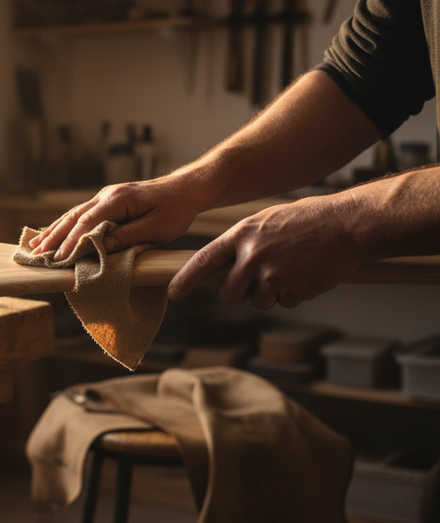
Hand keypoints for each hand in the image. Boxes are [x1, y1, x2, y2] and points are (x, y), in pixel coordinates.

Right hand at [28, 177, 205, 259]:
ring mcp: (106, 197)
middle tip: (37, 254)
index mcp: (119, 199)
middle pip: (74, 217)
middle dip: (54, 236)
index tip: (58, 258)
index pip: (87, 222)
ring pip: (74, 215)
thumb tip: (99, 246)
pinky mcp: (108, 202)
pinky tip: (52, 232)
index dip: (71, 241)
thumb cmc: (176, 210)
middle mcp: (107, 195)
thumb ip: (127, 236)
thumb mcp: (156, 228)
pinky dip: (65, 225)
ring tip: (36, 246)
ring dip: (54, 231)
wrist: (187, 189)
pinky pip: (81, 214)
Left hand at [168, 195, 361, 308]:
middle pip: (228, 293)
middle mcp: (251, 255)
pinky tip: (308, 273)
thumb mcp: (267, 222)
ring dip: (271, 294)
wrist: (348, 224)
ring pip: (258, 301)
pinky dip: (295, 294)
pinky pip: (285, 302)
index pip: (203, 261)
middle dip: (240, 293)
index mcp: (242, 234)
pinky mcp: (292, 290)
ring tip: (292, 269)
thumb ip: (244, 243)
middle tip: (259, 281)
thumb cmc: (309, 220)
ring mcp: (271, 275)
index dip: (185, 280)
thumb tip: (223, 266)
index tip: (174, 293)